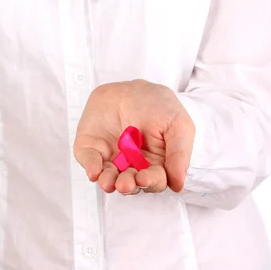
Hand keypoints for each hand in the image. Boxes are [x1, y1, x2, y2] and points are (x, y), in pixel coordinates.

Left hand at [73, 79, 194, 194]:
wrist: (132, 84)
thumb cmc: (158, 106)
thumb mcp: (178, 124)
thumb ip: (180, 153)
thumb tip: (178, 185)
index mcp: (155, 164)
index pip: (154, 180)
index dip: (151, 182)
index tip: (146, 178)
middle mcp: (132, 166)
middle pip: (131, 183)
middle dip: (129, 185)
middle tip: (126, 183)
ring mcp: (111, 158)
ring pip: (109, 177)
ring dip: (109, 182)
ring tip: (109, 182)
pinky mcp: (92, 148)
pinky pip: (90, 160)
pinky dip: (91, 166)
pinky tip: (95, 171)